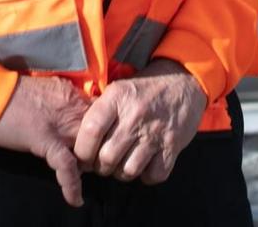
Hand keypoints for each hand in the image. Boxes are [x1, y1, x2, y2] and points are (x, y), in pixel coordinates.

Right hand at [0, 76, 89, 206]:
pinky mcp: (46, 141)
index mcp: (73, 94)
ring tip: (86, 179)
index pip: (102, 117)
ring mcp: (61, 125)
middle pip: (102, 135)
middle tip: (94, 165)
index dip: (105, 134)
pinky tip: (75, 199)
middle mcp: (73, 108)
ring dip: (90, 168)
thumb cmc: (12, 92)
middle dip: (100, 152)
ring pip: (90, 151)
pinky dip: (72, 185)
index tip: (101, 145)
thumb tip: (76, 115)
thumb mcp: (47, 90)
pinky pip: (67, 166)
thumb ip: (65, 102)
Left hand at [72, 59, 206, 185]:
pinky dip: (147, 176)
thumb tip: (74, 138)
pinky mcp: (172, 145)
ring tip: (122, 165)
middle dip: (101, 167)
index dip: (82, 151)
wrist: (183, 80)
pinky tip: (145, 165)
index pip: (90, 131)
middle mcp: (134, 115)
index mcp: (116, 98)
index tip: (83, 157)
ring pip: (129, 170)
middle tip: (103, 164)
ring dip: (123, 173)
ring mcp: (155, 132)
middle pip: (107, 158)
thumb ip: (99, 110)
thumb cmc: (143, 89)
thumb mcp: (118, 88)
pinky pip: (154, 175)